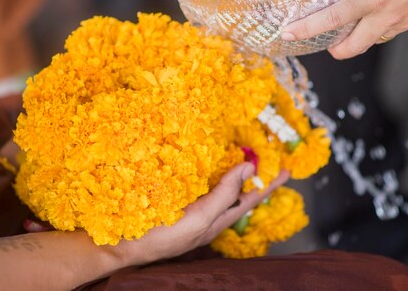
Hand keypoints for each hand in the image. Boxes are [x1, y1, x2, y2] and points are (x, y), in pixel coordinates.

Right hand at [112, 163, 289, 265]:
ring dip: (232, 175)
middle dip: (253, 179)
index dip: (268, 185)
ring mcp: (191, 211)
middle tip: (268, 161)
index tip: (286, 170)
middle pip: (237, 195)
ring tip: (242, 162)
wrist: (121, 245)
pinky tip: (204, 168)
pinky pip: (199, 188)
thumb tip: (249, 168)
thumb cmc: (161, 235)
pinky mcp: (174, 204)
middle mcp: (207, 216)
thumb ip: (224, 194)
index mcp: (216, 220)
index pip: (249, 200)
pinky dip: (208, 175)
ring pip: (219, 191)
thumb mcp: (199, 217)